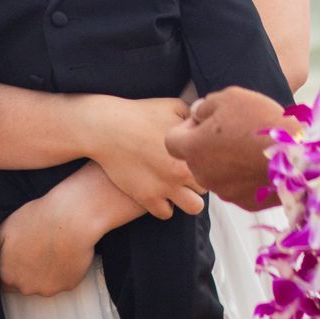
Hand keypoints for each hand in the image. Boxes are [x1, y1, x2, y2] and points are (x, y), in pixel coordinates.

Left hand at [0, 181, 99, 295]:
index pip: (4, 281)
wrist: (70, 217)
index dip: (11, 267)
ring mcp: (50, 288)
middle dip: (28, 270)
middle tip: (36, 248)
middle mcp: (27, 287)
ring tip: (52, 248)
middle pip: (24, 284)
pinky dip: (63, 270)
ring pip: (44, 284)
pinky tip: (65, 252)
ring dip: (46, 271)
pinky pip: (63, 280)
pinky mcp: (69, 285)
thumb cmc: (37, 219)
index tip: (19, 255)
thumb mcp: (4, 229)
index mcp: (8, 274)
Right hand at [83, 97, 204, 218]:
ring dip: (188, 198)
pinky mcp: (146, 198)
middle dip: (199, 180)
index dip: (207, 162)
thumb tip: (206, 121)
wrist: (105, 128)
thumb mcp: (171, 105)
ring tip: (179, 188)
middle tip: (186, 172)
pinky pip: (166, 213)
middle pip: (206, 186)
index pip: (214, 165)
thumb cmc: (137, 115)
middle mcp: (181, 172)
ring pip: (194, 207)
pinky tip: (159, 193)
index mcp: (191, 150)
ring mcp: (165, 187)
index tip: (197, 158)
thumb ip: (194, 116)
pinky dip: (165, 206)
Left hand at [165, 87, 287, 210]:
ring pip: (216, 174)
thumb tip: (197, 113)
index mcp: (193, 148)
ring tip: (251, 145)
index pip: (171, 141)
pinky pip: (237, 187)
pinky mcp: (245, 203)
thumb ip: (205, 105)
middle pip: (195, 158)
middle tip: (233, 130)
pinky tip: (261, 161)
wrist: (297, 154)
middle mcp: (203, 174)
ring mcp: (224, 191)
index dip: (185, 128)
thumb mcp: (229, 97)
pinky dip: (244, 177)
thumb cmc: (261, 122)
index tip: (204, 121)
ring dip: (226, 161)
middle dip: (207, 145)